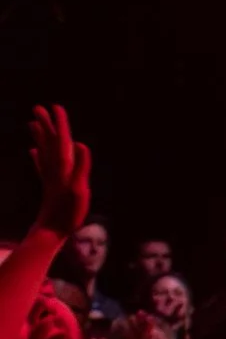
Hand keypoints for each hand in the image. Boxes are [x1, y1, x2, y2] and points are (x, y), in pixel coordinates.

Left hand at [26, 105, 90, 239]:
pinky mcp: (48, 185)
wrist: (51, 231)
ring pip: (43, 151)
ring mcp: (49, 176)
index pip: (61, 140)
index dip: (59, 124)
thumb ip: (80, 167)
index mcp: (62, 166)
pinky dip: (37, 156)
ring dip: (39, 137)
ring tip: (32, 124)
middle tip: (38, 108)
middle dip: (45, 125)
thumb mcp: (79, 189)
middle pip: (49, 143)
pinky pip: (41, 166)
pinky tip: (32, 152)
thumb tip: (80, 144)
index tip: (55, 107)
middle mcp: (54, 168)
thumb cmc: (68, 212)